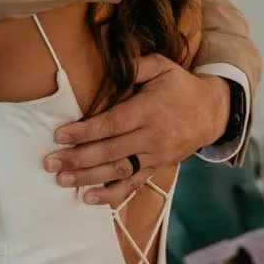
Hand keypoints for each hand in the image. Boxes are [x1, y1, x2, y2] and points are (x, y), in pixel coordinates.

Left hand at [44, 56, 229, 206]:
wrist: (212, 113)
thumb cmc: (181, 87)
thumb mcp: (162, 67)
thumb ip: (136, 66)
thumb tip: (109, 66)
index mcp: (149, 110)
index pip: (112, 123)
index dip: (85, 131)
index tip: (60, 135)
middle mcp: (152, 136)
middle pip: (110, 151)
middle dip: (78, 158)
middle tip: (51, 162)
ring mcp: (155, 156)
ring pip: (118, 170)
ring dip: (88, 177)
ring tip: (62, 180)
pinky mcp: (157, 168)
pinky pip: (133, 184)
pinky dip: (111, 194)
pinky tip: (89, 197)